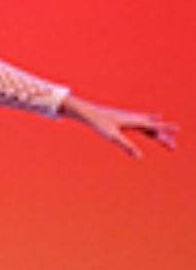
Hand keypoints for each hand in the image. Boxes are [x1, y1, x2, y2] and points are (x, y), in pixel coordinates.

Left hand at [61, 96, 177, 157]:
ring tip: (168, 139)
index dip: (165, 129)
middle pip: (153, 129)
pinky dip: (152, 124)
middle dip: (163, 137)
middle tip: (173, 147)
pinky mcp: (127, 118)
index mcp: (134, 122)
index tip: (177, 128)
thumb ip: (126, 146)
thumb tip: (138, 156)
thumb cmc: (101, 124)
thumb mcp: (113, 137)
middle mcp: (135, 118)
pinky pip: (143, 122)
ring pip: (149, 125)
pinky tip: (156, 118)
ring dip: (159, 131)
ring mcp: (132, 117)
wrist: (91, 113)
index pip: (153, 127)